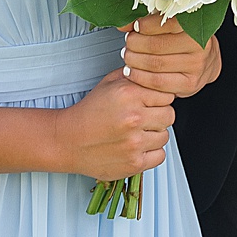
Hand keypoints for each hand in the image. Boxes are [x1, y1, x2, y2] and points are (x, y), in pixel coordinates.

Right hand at [60, 69, 176, 180]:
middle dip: (158, 116)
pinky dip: (151, 153)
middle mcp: (134, 118)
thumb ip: (135, 75)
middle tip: (143, 118)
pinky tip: (137, 146)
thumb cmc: (89, 112)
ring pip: (165, 136)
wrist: (68, 140)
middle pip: (169, 115)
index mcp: (129, 94)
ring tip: (136, 132)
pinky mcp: (134, 163)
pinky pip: (160, 155)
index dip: (158, 98)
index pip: (167, 94)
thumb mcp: (109, 83)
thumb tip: (156, 73)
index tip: (149, 103)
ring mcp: (134, 143)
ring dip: (154, 135)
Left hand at [118, 14, 220, 97]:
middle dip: (136, 44)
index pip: (166, 23)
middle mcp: (199, 45)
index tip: (136, 27)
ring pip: (156, 64)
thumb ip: (148, 22)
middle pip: (157, 45)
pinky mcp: (189, 84)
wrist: (206, 61)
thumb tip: (123, 25)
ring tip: (128, 56)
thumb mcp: (170, 25)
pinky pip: (157, 82)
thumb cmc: (185, 39)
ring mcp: (196, 66)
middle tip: (129, 42)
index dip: (146, 25)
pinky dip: (140, 77)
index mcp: (196, 25)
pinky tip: (132, 72)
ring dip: (135, 60)